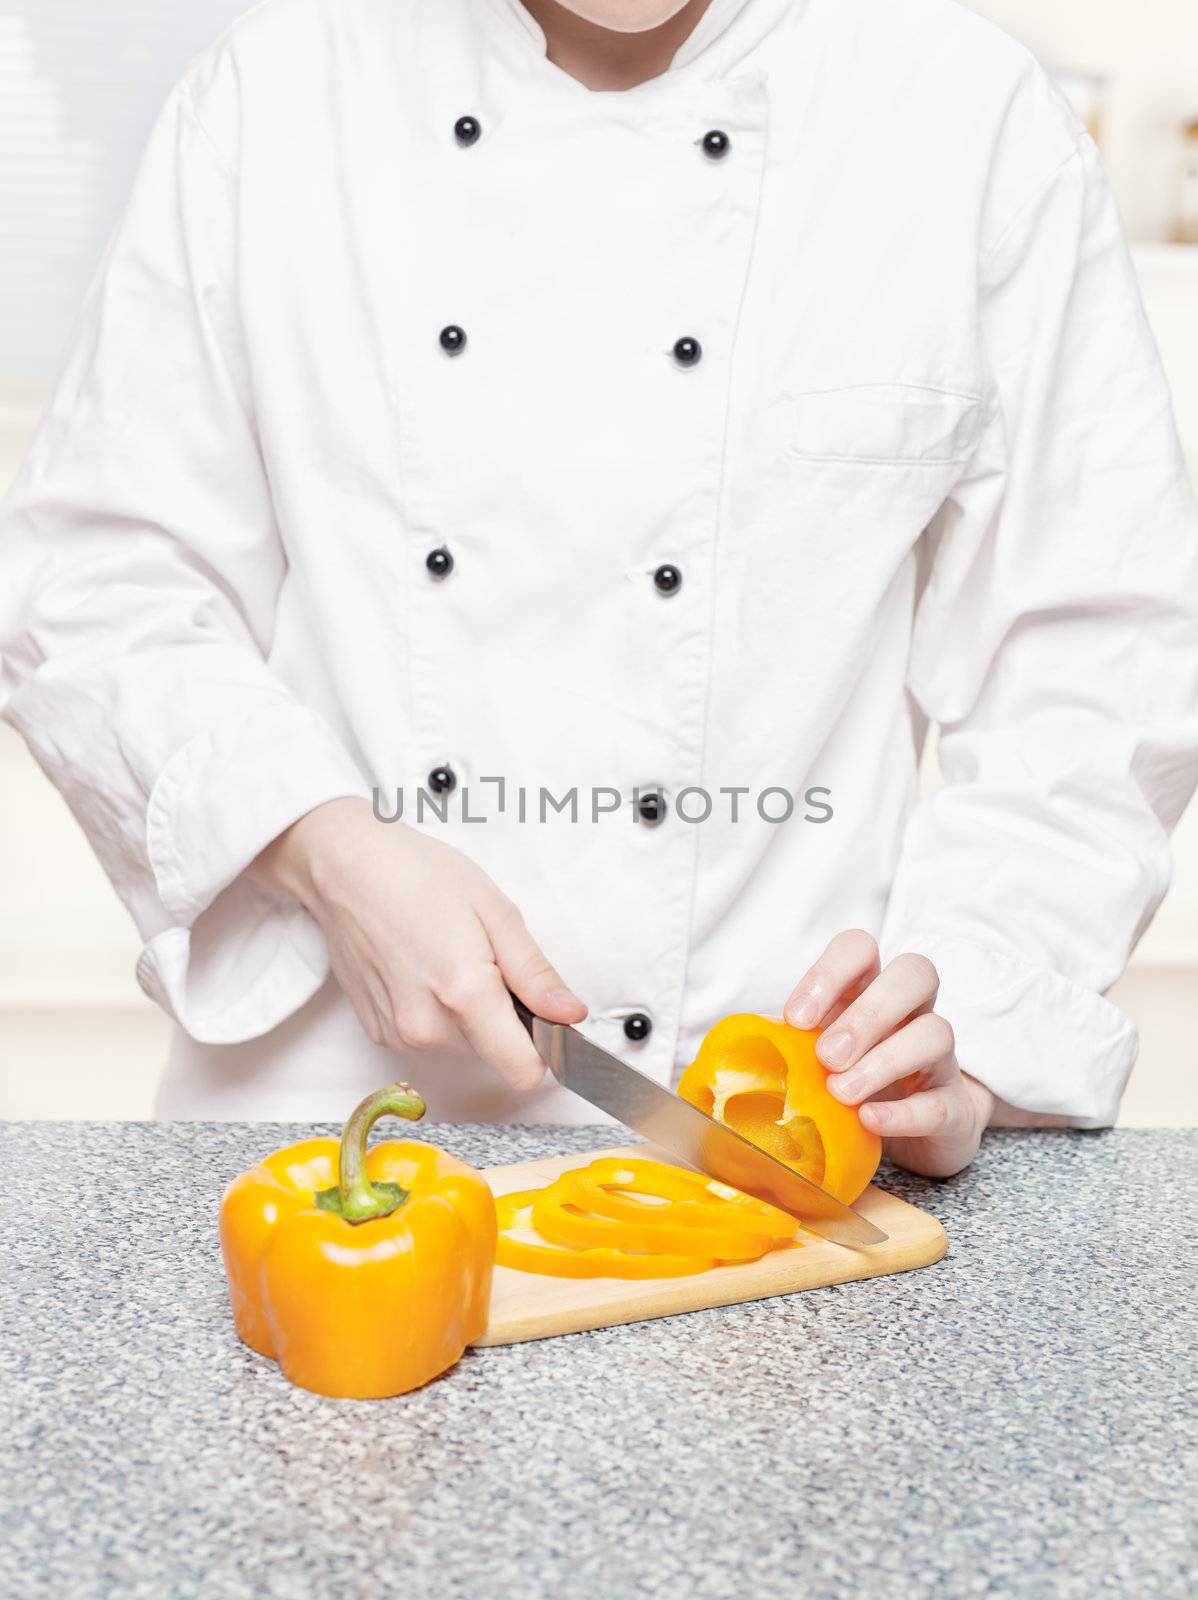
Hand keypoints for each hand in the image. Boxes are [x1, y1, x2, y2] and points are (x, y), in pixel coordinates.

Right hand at [249, 798, 585, 1090]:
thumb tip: (570, 1016)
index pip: (524, 1072)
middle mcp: (428, 1028)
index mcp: (465, 995)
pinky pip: (429, 1038)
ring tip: (450, 959)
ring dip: (469, 1017)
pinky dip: (436, 1013)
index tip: (546, 1019)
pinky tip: (422, 968)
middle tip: (487, 962)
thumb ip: (536, 974)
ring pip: (462, 1048)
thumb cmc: (420, 876)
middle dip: (504, 1020)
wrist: (346, 868)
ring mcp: (398, 1034)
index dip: (545, 1048)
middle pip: (495, 1055)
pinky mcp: (379, 1032)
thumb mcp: (496, 912)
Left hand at [783, 930, 992, 1177]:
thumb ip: (783, 1047)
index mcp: (870, 990)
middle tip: (828, 1055)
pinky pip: (942, 1101)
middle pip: (915, 974)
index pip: (860, 948)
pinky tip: (870, 1120)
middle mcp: (910, 1012)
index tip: (797, 1017)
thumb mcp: (813, 1057)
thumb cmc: (853, 1081)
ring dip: (885, 1060)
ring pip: (936, 1032)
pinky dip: (905, 1112)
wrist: (916, 1134)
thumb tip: (722, 1057)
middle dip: (868, 1012)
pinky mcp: (954, 1107)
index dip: (830, 972)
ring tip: (842, 1092)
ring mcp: (940, 1057)